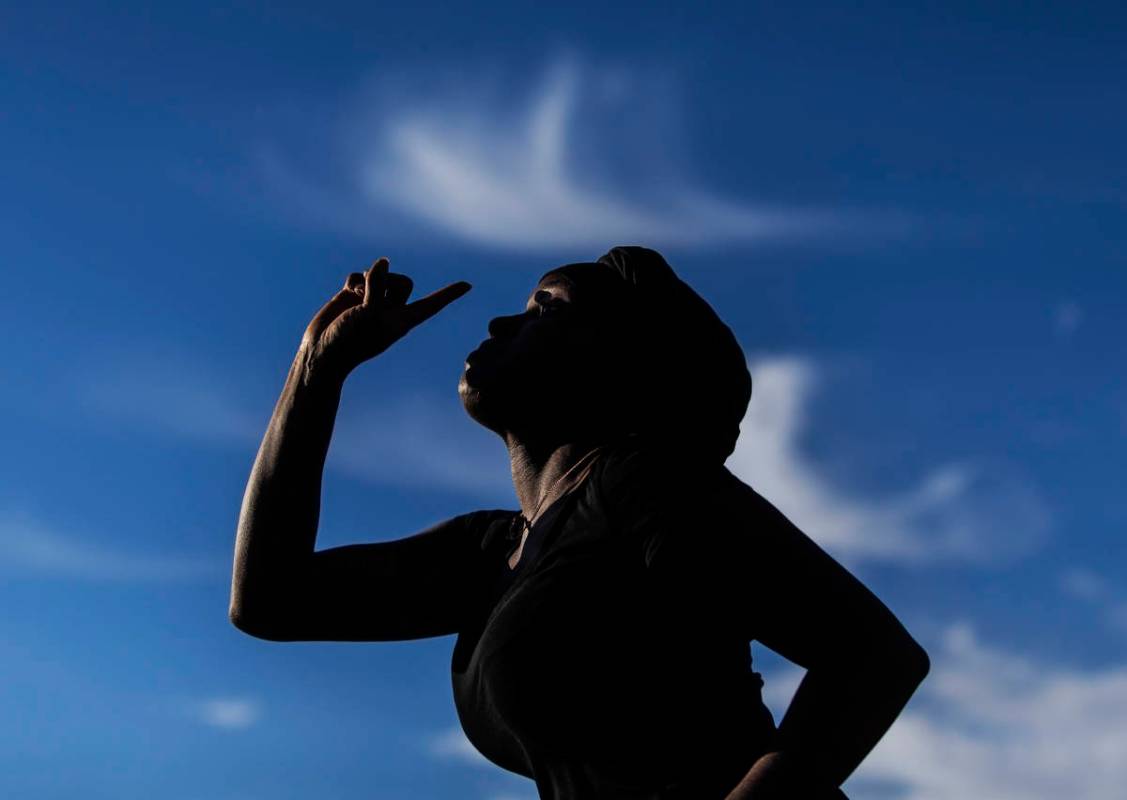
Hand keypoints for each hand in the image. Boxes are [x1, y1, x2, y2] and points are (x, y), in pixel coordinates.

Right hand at [299, 257, 471, 383]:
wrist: (322, 352)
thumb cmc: (349, 340)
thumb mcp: (367, 314)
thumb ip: (377, 286)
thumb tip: (383, 261)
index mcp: (403, 321)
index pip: (432, 304)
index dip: (449, 294)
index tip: (468, 285)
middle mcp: (391, 310)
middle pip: (404, 281)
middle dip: (388, 282)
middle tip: (372, 295)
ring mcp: (373, 302)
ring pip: (380, 274)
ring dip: (368, 280)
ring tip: (357, 298)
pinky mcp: (355, 296)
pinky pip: (360, 275)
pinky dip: (354, 281)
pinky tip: (347, 294)